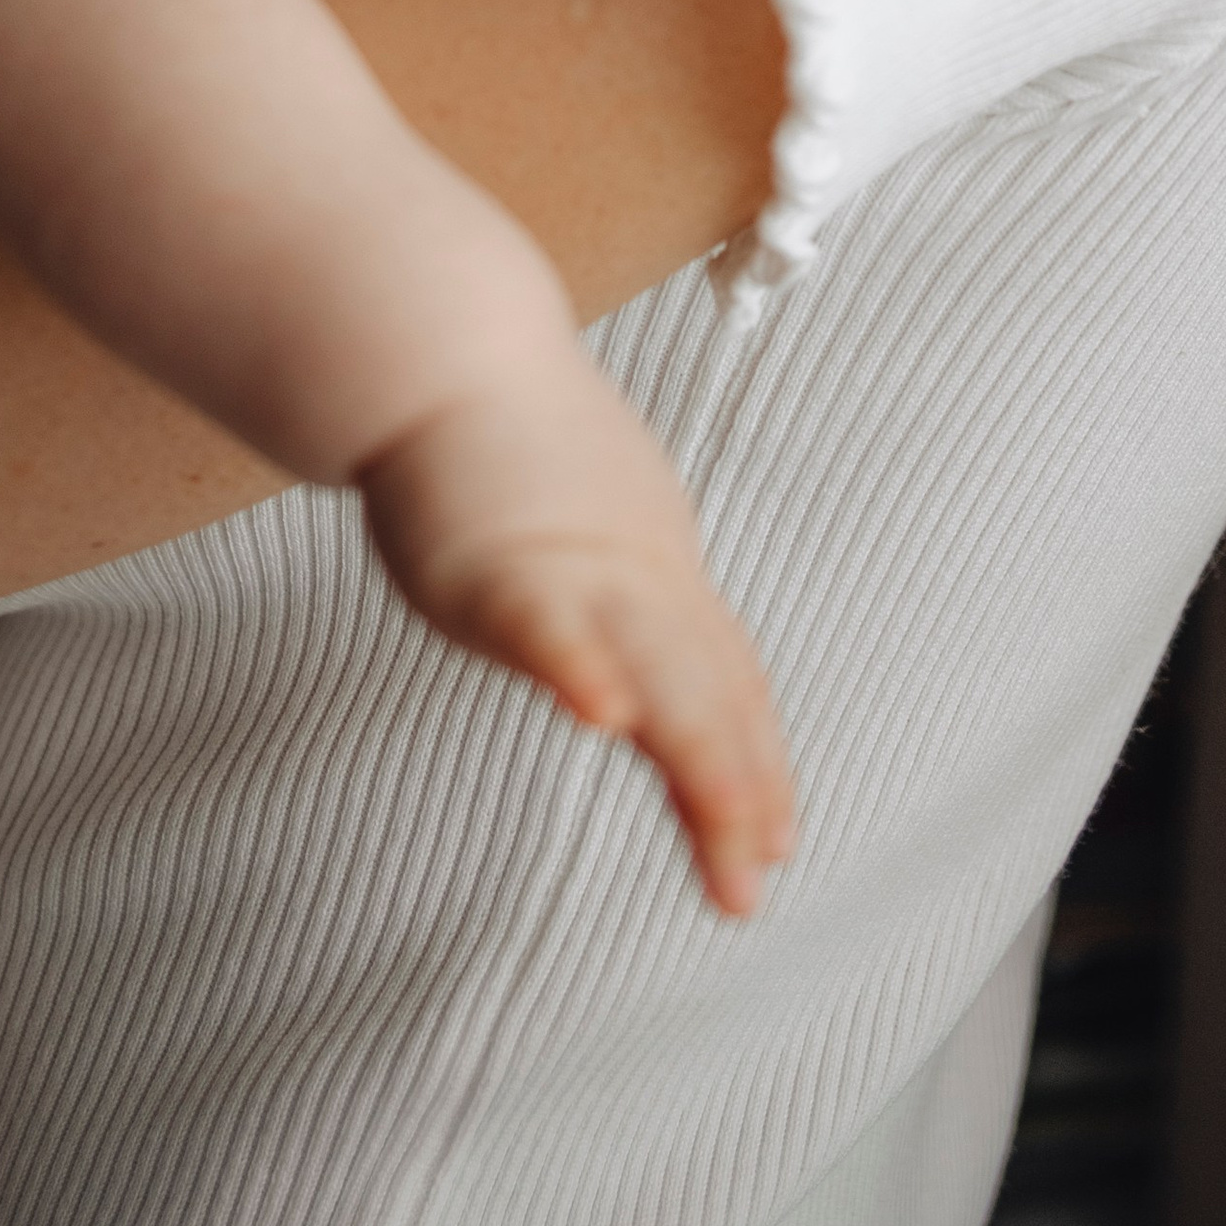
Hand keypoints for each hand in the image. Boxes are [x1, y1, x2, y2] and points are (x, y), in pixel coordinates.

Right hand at [360, 356, 795, 919]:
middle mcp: (635, 575)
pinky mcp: (497, 559)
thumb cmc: (499, 439)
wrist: (446, 346)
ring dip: (695, 754)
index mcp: (656, 571)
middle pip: (705, 689)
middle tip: (755, 879)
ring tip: (731, 830)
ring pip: (652, 668)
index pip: (726, 676)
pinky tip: (604, 716)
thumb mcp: (584, 527)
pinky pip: (546, 622)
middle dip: (736, 788)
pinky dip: (581, 667)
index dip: (757, 756)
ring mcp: (573, 566)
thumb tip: (625, 664)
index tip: (778, 836)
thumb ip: (611, 599)